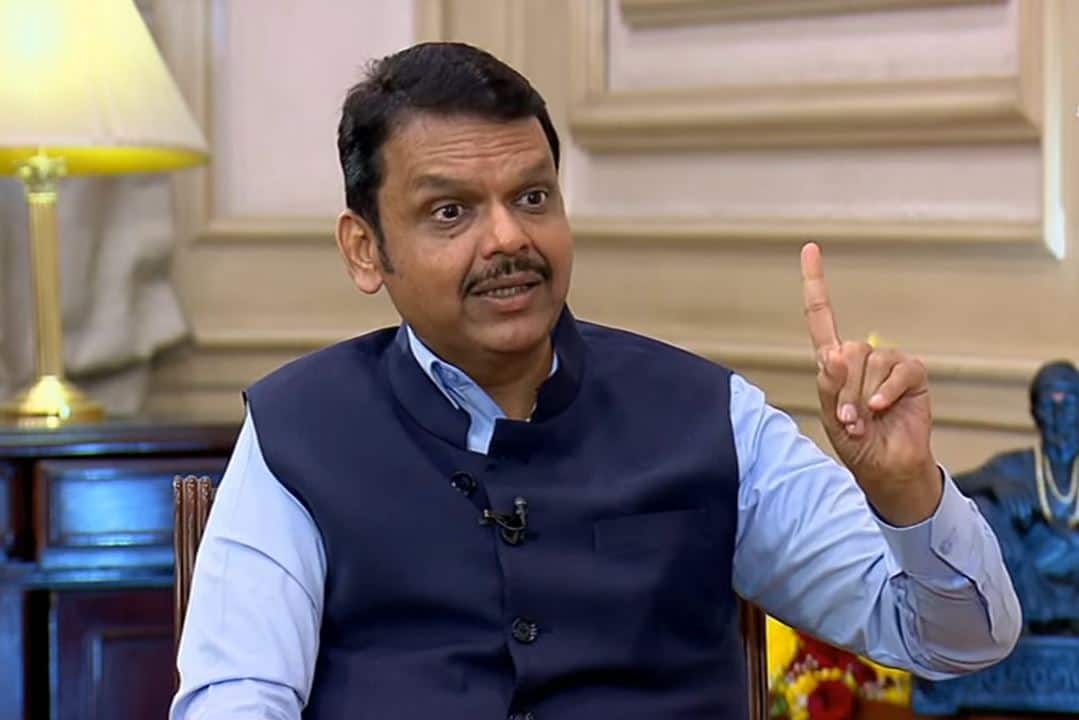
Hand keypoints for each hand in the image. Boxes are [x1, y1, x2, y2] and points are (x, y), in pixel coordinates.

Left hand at [801, 242, 941, 525]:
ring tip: (863, 420)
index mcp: (834, 363)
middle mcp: (861, 357)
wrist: (887, 467)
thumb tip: (835, 353)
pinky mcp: (911, 374)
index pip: (821, 317)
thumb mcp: (832, 418)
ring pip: (871, 361)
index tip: (810, 248)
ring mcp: (888, 364)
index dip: (816, 283)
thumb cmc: (857, 444)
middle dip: (845, 389)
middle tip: (849, 419)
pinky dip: (886, 392)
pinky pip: (898, 370)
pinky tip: (880, 410)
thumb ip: (830, 387)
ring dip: (863, 395)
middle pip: (848, 351)